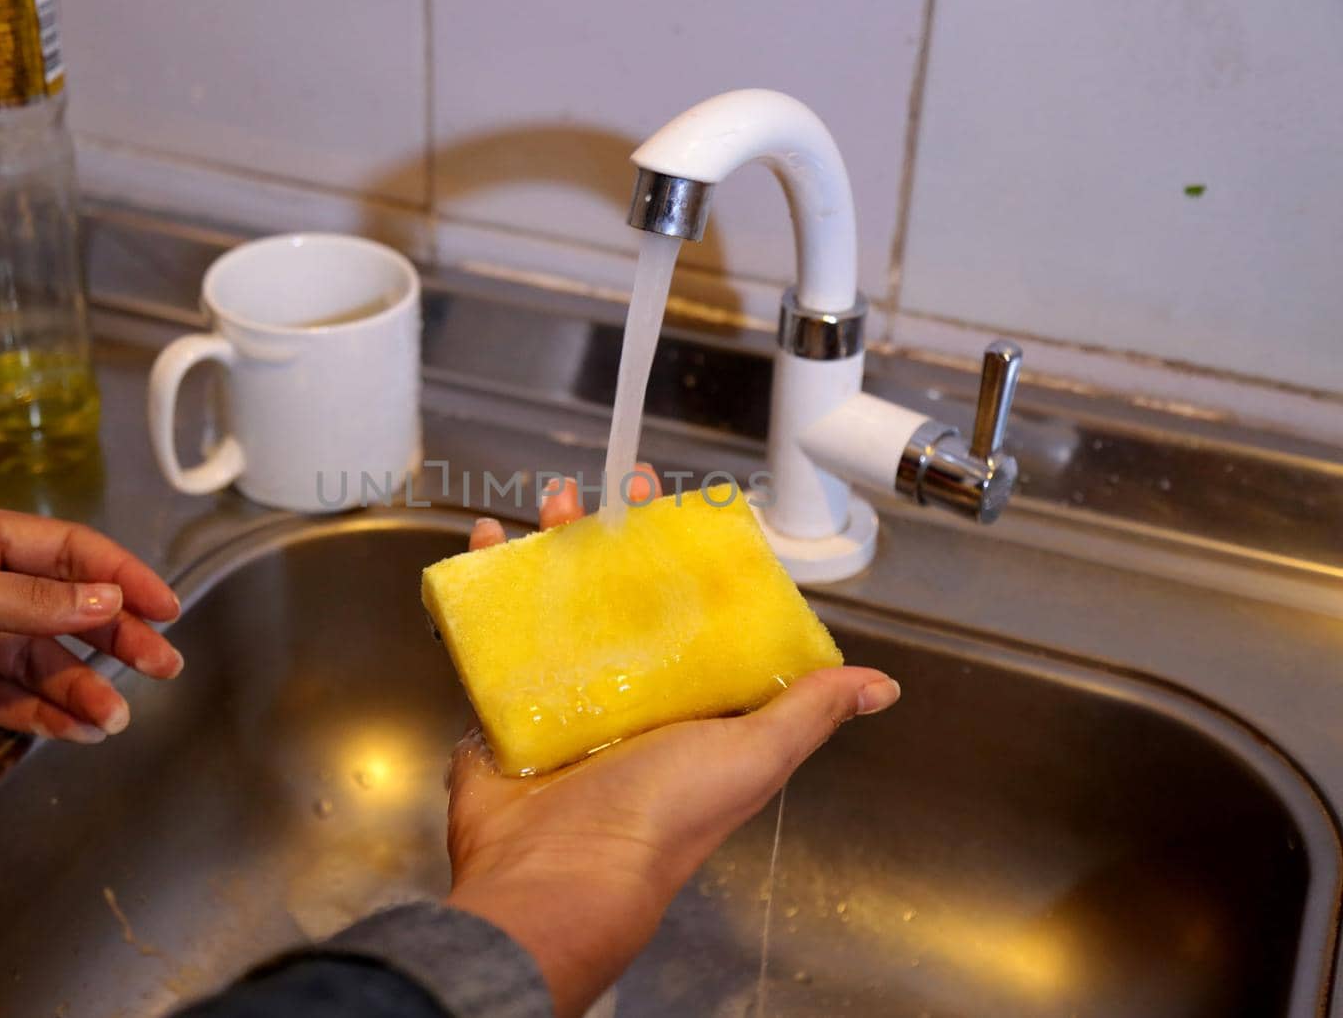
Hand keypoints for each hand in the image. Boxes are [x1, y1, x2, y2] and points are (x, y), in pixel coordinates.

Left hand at [0, 500, 180, 758]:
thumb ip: (27, 601)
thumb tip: (107, 602)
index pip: (69, 552)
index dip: (123, 578)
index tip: (167, 608)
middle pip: (66, 609)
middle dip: (117, 637)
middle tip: (163, 666)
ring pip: (41, 661)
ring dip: (82, 687)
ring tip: (116, 716)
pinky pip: (8, 698)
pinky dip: (45, 715)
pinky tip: (76, 729)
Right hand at [445, 469, 901, 1016]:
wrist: (561, 871)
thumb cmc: (663, 818)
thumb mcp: (754, 756)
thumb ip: (808, 713)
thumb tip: (880, 686)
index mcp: (680, 705)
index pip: (682, 611)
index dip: (677, 556)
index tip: (670, 507)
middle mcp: (620, 699)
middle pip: (612, 597)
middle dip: (608, 539)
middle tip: (607, 491)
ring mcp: (556, 702)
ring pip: (552, 607)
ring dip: (547, 550)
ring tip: (550, 505)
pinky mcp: (502, 710)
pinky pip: (491, 639)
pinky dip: (484, 591)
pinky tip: (484, 544)